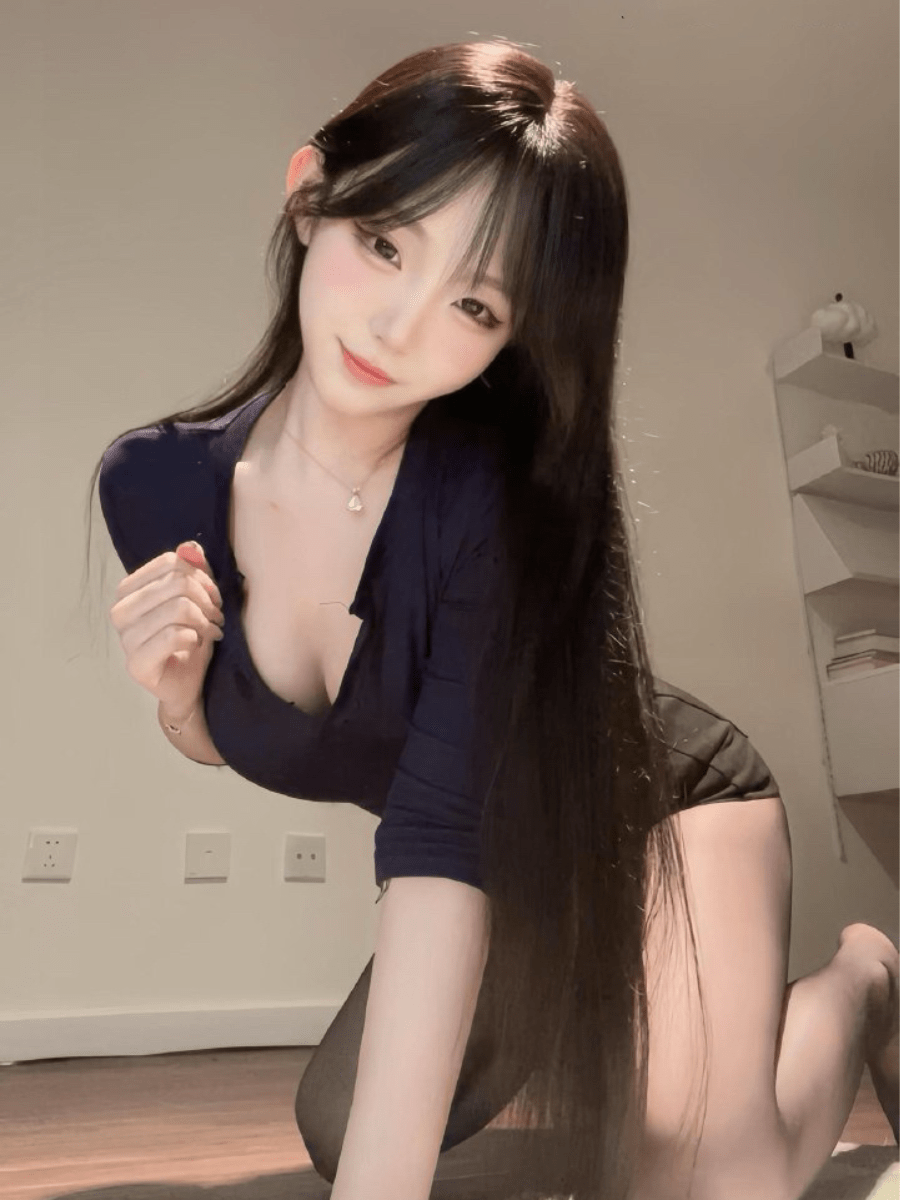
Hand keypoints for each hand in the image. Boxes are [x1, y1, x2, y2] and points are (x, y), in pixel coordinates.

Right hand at [108, 541, 225, 719]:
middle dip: (207, 600)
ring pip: (178, 608)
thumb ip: (192, 571)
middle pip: (177, 584)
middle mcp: (120, 611)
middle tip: (217, 616)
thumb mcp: (196, 600)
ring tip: (211, 631)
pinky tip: (198, 644)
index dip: (201, 577)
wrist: (186, 684)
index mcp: (129, 590)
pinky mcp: (136, 664)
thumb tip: (190, 547)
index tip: (214, 597)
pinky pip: (174, 635)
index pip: (171, 563)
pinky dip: (196, 638)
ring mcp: (125, 639)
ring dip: (205, 620)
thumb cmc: (190, 639)